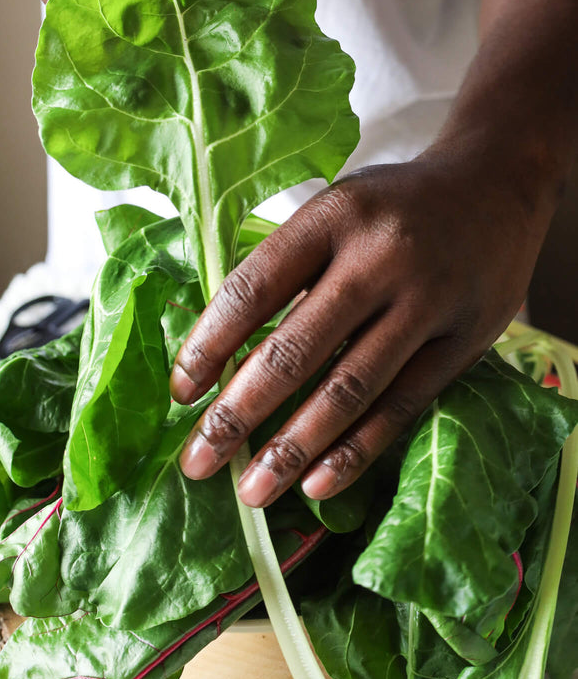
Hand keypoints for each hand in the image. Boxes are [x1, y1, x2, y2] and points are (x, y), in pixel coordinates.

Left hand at [170, 151, 547, 506]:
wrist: (497, 187)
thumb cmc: (393, 205)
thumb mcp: (336, 206)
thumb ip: (287, 265)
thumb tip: (222, 350)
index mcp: (332, 217)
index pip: (255, 287)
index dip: (210, 344)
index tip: (180, 391)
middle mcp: (379, 258)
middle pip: (296, 348)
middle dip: (238, 413)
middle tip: (197, 460)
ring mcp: (426, 301)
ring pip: (348, 388)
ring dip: (292, 447)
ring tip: (250, 491)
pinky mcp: (463, 341)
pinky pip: (401, 406)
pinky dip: (356, 449)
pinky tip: (317, 482)